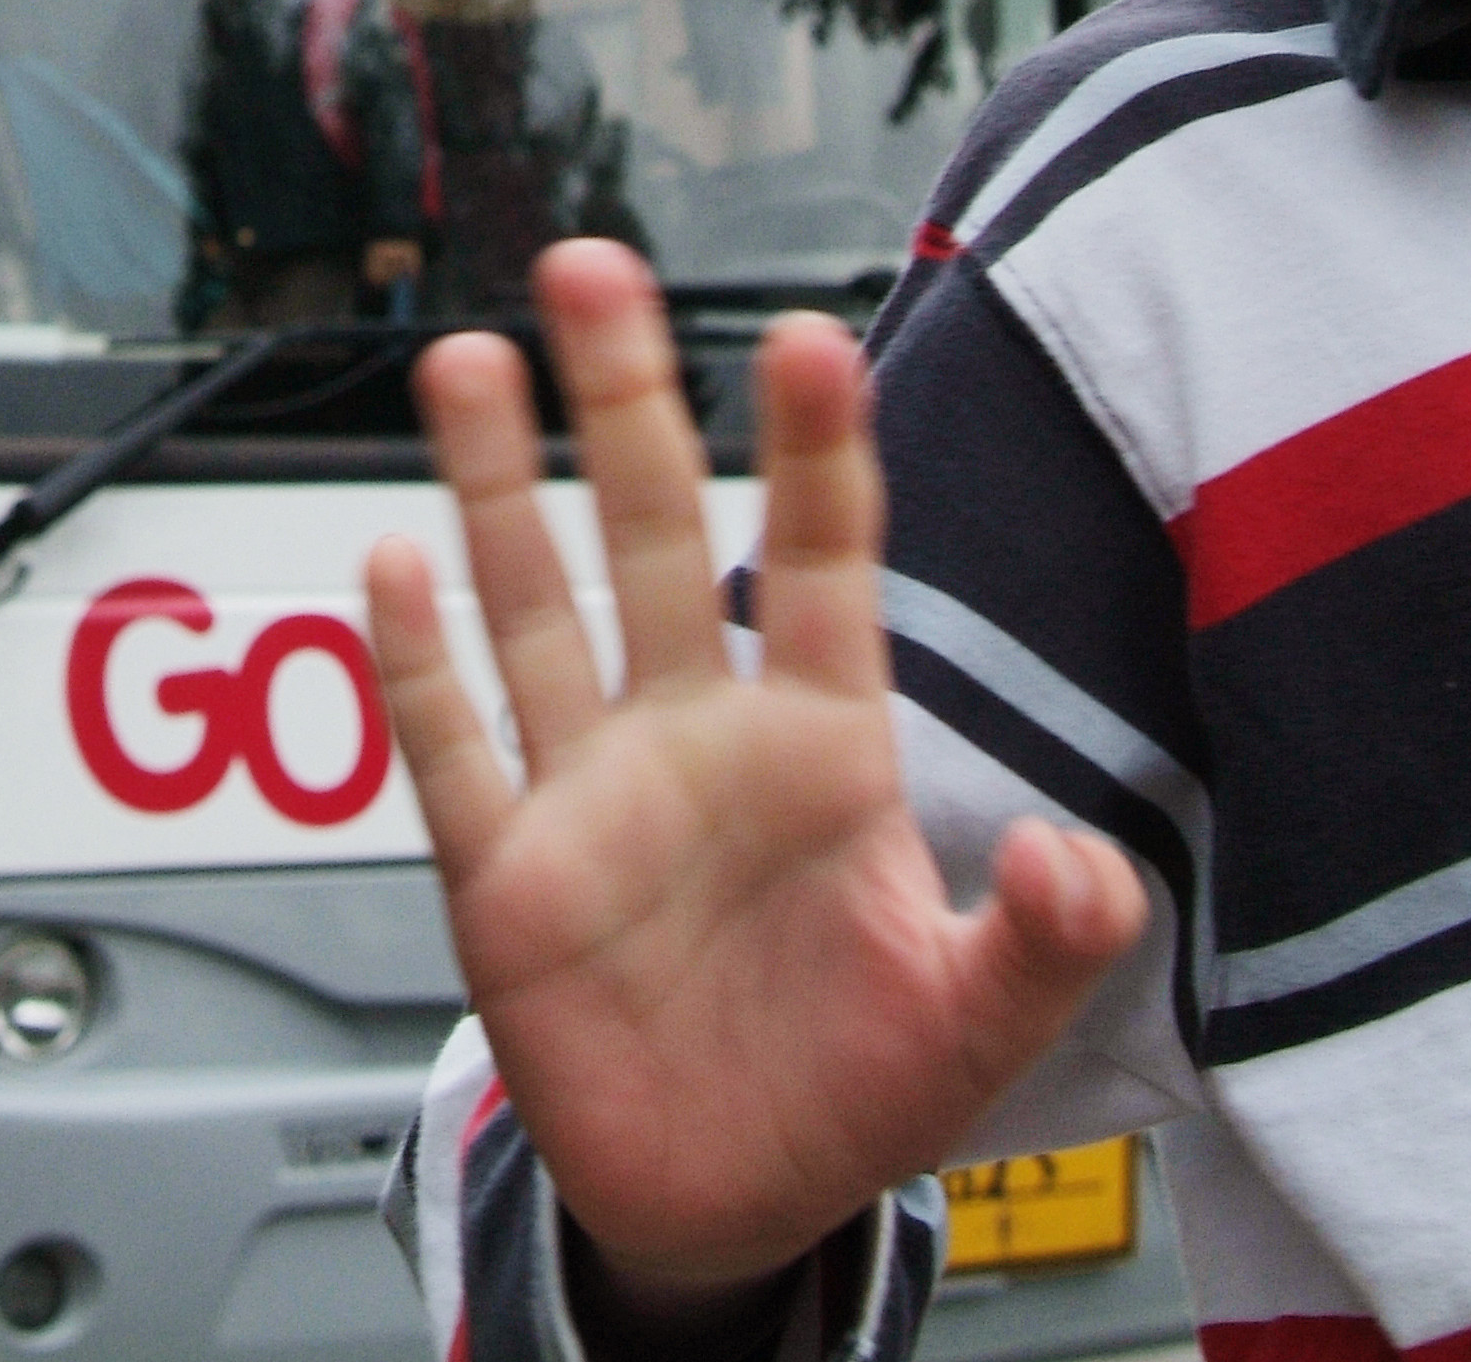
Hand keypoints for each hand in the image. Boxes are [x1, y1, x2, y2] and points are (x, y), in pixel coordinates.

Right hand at [362, 241, 1145, 1300]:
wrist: (731, 1203)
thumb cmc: (858, 1090)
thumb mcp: (983, 1025)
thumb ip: (1043, 942)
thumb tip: (1077, 864)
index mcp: (824, 750)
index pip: (820, 562)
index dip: (812, 452)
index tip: (807, 338)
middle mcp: (696, 741)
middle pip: (647, 530)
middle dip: (622, 397)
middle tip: (595, 265)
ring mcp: (592, 796)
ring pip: (532, 605)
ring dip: (495, 485)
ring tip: (470, 361)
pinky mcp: (505, 877)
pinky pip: (453, 750)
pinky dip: (417, 662)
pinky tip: (393, 559)